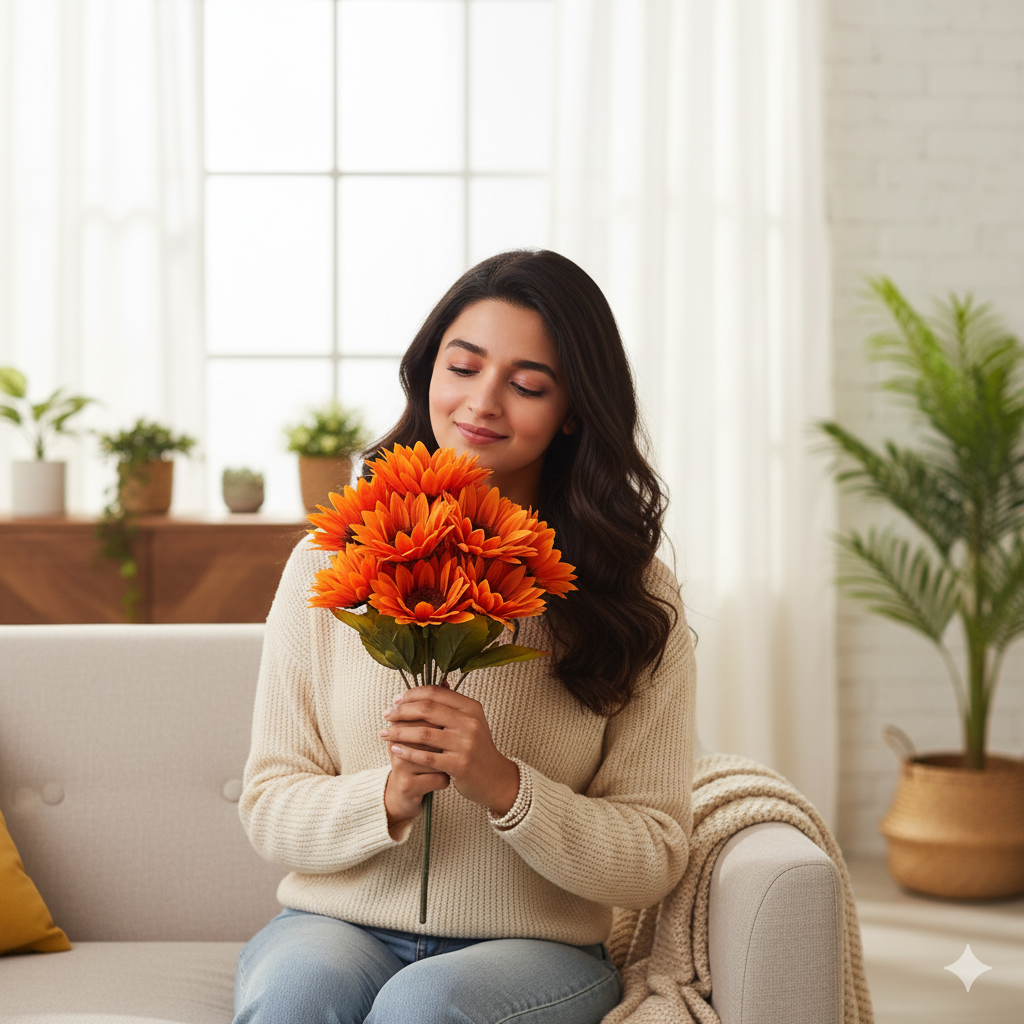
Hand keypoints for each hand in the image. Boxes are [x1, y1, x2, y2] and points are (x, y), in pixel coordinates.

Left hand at [380, 685, 519, 816]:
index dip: (412, 694)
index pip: (435, 692)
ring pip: (423, 733)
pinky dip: (407, 752)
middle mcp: (470, 723)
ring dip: (399, 732)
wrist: (495, 778)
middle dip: (401, 711)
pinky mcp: (459, 765)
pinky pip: (426, 757)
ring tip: (385, 733)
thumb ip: (452, 704)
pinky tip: (395, 749)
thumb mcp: (470, 721)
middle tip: (386, 715)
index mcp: (471, 707)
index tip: (396, 700)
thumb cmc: (476, 748)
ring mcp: (465, 744)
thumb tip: (437, 681)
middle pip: (427, 709)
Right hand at [381, 715, 448, 834]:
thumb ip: (433, 709)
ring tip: (449, 761)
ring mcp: (401, 767)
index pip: (422, 713)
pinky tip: (447, 779)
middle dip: (445, 738)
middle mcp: (395, 745)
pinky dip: (446, 779)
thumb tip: (446, 683)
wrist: (405, 792)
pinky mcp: (409, 786)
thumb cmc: (419, 758)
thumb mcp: (422, 733)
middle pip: (428, 733)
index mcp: (398, 728)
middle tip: (454, 742)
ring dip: (447, 759)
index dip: (441, 718)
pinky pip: (438, 778)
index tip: (453, 724)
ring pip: (435, 756)